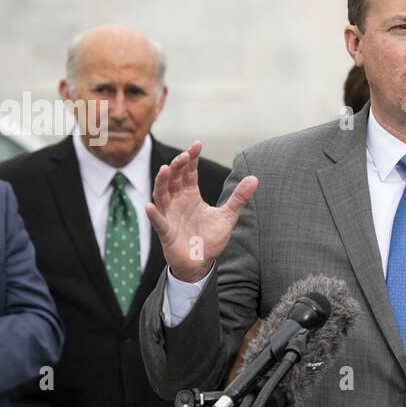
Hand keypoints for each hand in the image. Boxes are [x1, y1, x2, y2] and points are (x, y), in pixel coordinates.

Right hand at [146, 141, 258, 282]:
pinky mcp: (166, 232)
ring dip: (161, 182)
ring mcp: (170, 215)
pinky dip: (154, 214)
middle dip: (178, 166)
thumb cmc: (209, 238)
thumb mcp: (228, 216)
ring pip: (161, 195)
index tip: (197, 144)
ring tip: (164, 169)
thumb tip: (254, 179)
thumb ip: (238, 198)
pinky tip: (151, 206)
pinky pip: (158, 222)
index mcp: (190, 195)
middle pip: (174, 179)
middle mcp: (177, 201)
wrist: (201, 262)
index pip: (189, 172)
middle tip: (185, 155)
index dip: (192, 158)